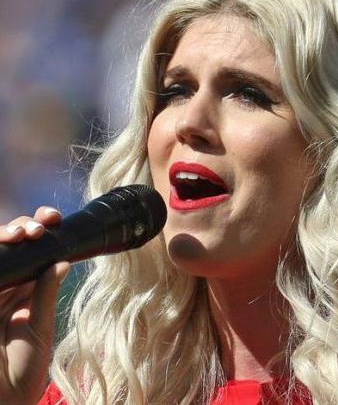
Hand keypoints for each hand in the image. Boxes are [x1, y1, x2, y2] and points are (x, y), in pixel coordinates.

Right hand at [0, 207, 69, 404]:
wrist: (3, 400)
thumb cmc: (22, 370)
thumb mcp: (39, 330)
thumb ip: (45, 296)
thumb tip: (63, 262)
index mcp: (27, 289)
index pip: (35, 250)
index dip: (42, 229)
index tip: (55, 220)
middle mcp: (7, 285)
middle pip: (11, 243)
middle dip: (23, 227)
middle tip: (38, 228)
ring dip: (5, 234)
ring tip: (21, 234)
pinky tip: (4, 246)